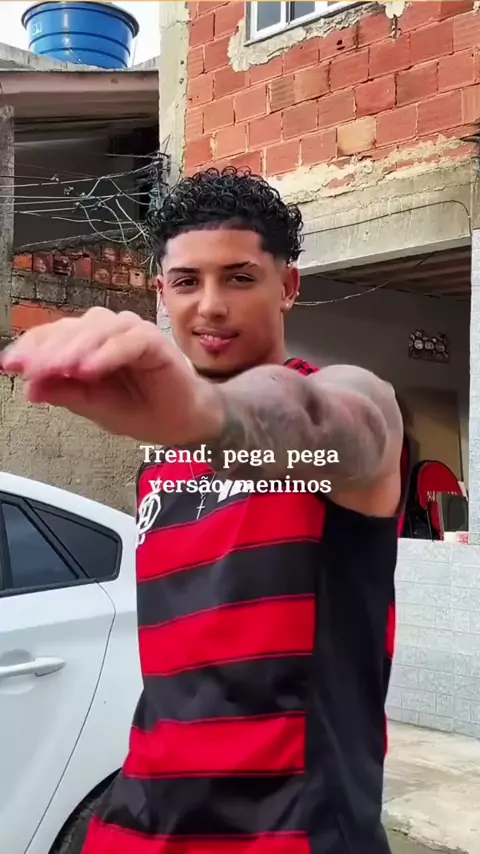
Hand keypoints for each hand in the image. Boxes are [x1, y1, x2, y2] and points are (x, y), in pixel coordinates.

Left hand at [0, 307, 222, 445]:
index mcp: (89, 344)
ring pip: (97, 330)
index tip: (10, 365)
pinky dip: (107, 354)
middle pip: (72, 329)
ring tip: (57, 368)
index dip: (31, 347)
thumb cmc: (141, 409)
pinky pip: (128, 342)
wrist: (183, 422)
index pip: (55, 336)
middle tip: (28, 368)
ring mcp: (131, 333)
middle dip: (47, 349)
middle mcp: (108, 331)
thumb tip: (31, 388)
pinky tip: (89, 369)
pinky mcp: (154, 341)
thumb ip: (64, 393)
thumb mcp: (93, 406)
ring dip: (74, 349)